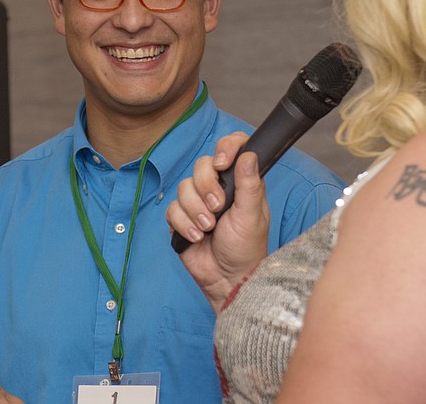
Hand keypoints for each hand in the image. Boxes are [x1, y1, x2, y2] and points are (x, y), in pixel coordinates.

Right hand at [166, 132, 269, 310]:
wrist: (228, 278)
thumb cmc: (247, 248)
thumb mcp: (252, 215)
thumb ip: (250, 184)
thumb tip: (249, 154)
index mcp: (241, 181)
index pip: (232, 147)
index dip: (225, 148)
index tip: (222, 163)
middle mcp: (219, 187)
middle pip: (201, 165)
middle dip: (206, 187)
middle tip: (218, 208)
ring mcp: (198, 201)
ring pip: (183, 187)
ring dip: (195, 210)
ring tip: (208, 229)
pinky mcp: (182, 218)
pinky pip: (172, 209)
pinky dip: (184, 224)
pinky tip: (197, 237)